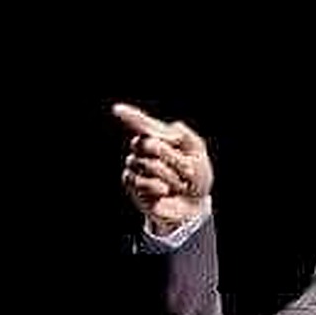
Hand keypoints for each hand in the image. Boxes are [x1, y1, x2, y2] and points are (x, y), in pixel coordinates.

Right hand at [113, 102, 213, 235]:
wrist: (193, 204)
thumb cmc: (196, 176)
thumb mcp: (198, 151)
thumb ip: (184, 134)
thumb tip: (162, 133)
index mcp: (159, 136)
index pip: (142, 123)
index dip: (130, 116)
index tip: (117, 109)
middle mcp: (142, 149)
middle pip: (149, 144)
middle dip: (172, 158)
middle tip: (187, 170)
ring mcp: (135, 166)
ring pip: (148, 164)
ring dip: (170, 176)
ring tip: (177, 184)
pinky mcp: (131, 184)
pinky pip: (142, 182)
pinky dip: (158, 187)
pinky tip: (165, 191)